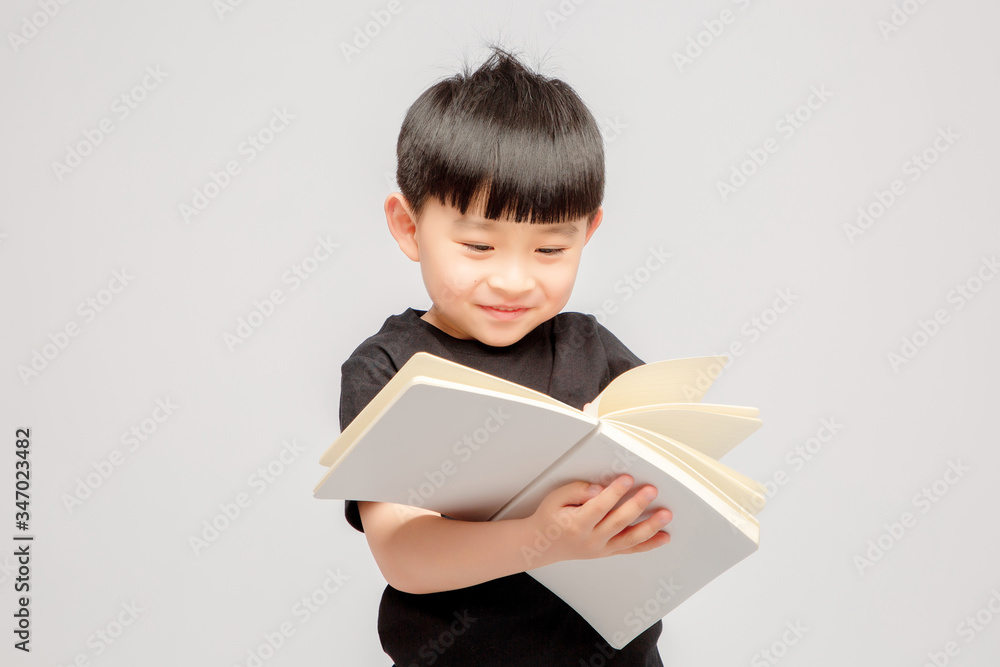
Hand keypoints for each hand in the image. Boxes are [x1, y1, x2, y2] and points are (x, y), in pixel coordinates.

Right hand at [522, 474, 671, 568]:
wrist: (544, 545)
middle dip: (637, 505)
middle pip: (618, 522)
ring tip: (665, 514)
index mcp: (576, 524)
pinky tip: (663, 537)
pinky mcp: (608, 552)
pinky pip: (631, 549)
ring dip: (650, 526)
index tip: (627, 479)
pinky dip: (649, 544)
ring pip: (630, 538)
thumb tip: (598, 490)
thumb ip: (576, 491)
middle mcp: (591, 539)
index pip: (599, 507)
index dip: (614, 492)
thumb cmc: (550, 519)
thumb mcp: (555, 499)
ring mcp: (601, 548)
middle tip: (651, 490)